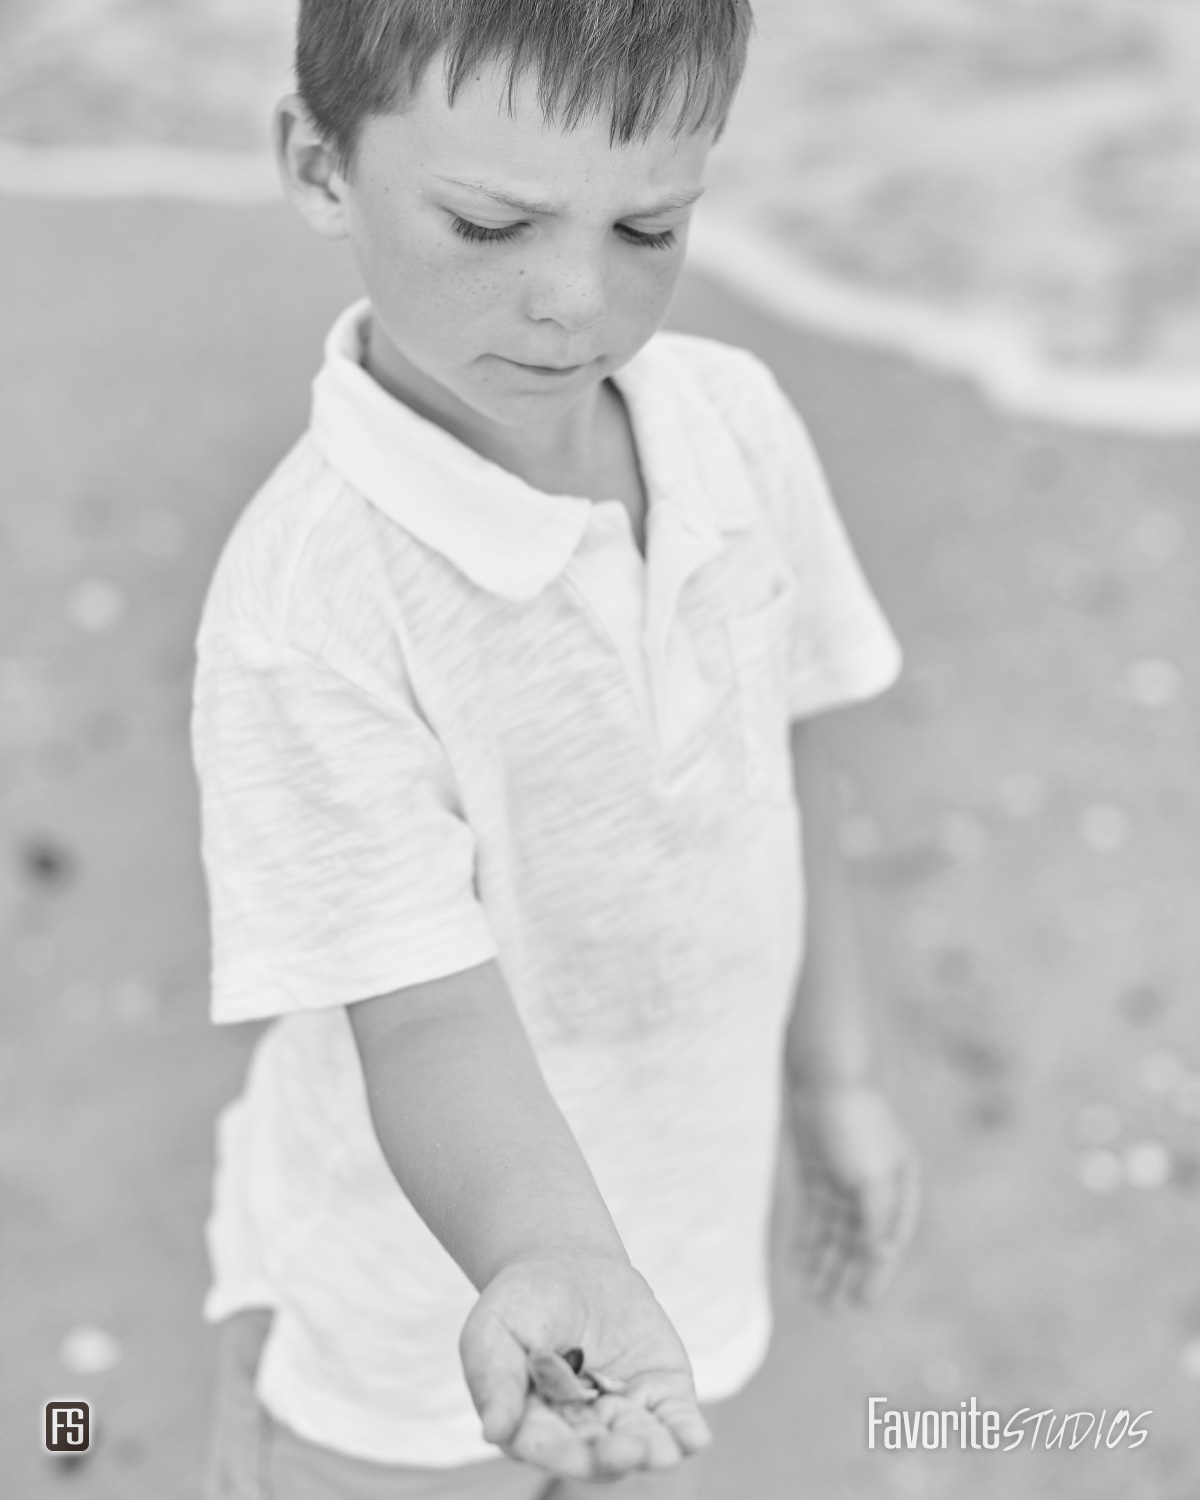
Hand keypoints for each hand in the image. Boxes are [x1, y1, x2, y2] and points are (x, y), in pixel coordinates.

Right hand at [459, 1254, 711, 1481]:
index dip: (562, 1454)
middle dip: (613, 1456)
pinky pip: (675, 1416)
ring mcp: (623, 1413)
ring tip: (661, 1452)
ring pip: (639, 1440)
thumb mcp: (493, 1329)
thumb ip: (494, 1378)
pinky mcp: (660, 1391)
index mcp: (534, 1426)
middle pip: (598, 1451)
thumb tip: (494, 1431)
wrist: (568, 1264)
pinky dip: (686, 1430)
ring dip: (652, 1449)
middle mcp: (582, 1431)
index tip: (577, 1456)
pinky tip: (695, 1438)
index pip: (548, 1447)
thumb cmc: (521, 1303)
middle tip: (626, 1453)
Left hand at [787, 1079, 918, 1306]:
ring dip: (825, 1264)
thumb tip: (880, 1256)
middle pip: (860, 1243)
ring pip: (836, 1234)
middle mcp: (876, 1188)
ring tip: (813, 1296)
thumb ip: (878, 1218)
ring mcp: (846, 1181)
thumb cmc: (857, 1123)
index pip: (888, 1242)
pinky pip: (815, 1217)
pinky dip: (808, 1241)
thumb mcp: (874, 1175)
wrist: (826, 1076)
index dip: (875, 1275)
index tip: (860, 1304)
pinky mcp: (819, 1173)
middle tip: (832, 1312)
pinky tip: (799, 1264)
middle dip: (847, 1276)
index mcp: (901, 1188)